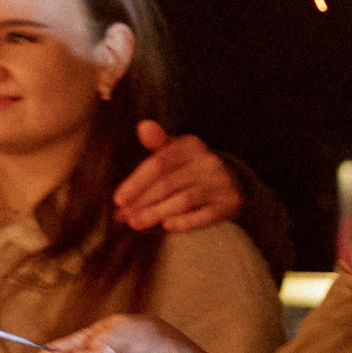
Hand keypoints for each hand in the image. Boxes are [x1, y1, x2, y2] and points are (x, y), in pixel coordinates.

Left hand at [113, 121, 240, 232]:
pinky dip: (184, 221)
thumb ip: (156, 144)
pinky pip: (205, 215)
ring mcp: (221, 182)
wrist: (233, 182)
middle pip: (168, 184)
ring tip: (137, 224)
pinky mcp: (231, 202)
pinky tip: (166, 226)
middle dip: (142, 202)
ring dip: (157, 214)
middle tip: (124, 217)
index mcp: (191, 145)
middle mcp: (208, 161)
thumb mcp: (175, 153)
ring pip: (184, 200)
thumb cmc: (191, 168)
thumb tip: (142, 126)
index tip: (118, 200)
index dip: (136, 183)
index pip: (158, 164)